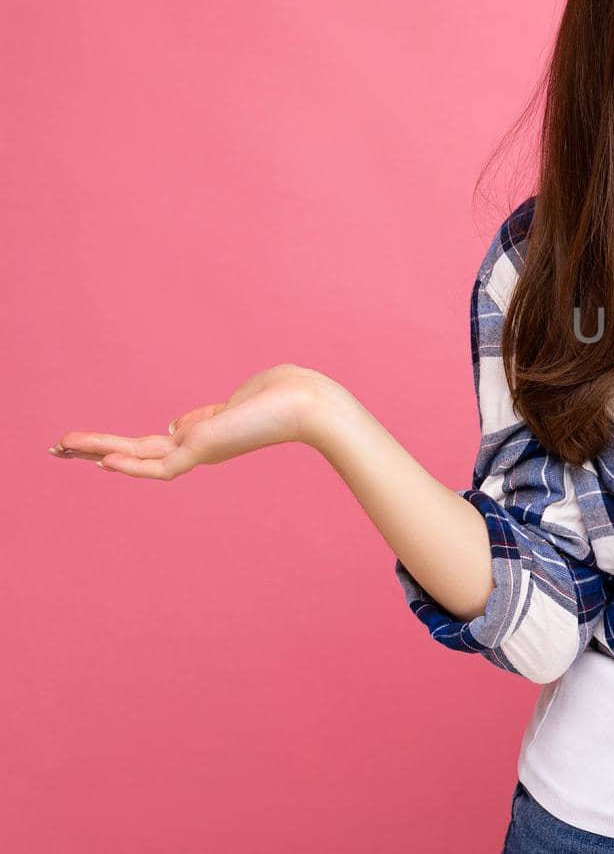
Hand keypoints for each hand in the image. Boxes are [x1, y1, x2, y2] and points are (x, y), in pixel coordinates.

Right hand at [46, 363, 331, 479]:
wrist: (308, 403)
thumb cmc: (283, 394)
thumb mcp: (235, 401)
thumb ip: (203, 417)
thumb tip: (173, 426)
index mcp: (206, 434)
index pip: (157, 443)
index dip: (124, 446)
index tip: (93, 450)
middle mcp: (198, 446)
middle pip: (137, 452)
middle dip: (97, 449)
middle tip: (59, 449)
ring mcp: (199, 451)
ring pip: (138, 458)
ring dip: (98, 451)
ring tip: (61, 447)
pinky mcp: (203, 451)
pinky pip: (159, 466)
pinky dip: (130, 465)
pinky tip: (101, 462)